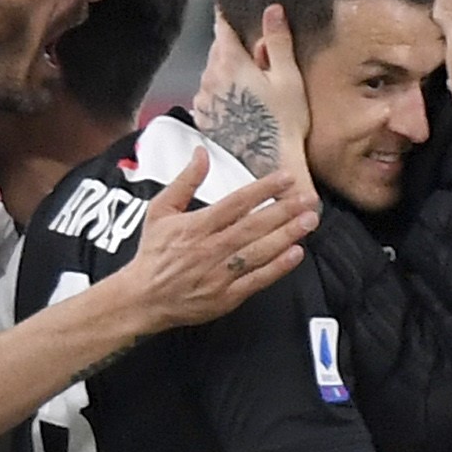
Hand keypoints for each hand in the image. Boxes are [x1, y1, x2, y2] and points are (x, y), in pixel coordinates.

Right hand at [92, 143, 319, 340]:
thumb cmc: (153, 253)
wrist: (142, 298)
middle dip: (284, 211)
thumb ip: (184, 182)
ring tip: (309, 221)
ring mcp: (219, 274)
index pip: (236, 203)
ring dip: (286, 235)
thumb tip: (201, 153)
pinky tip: (296, 254)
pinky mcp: (226, 297)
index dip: (263, 189)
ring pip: (259, 252)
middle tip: (309, 199)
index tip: (286, 178)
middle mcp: (210, 249)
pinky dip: (277, 268)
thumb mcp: (160, 210)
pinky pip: (256, 280)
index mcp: (196, 226)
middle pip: (253, 226)